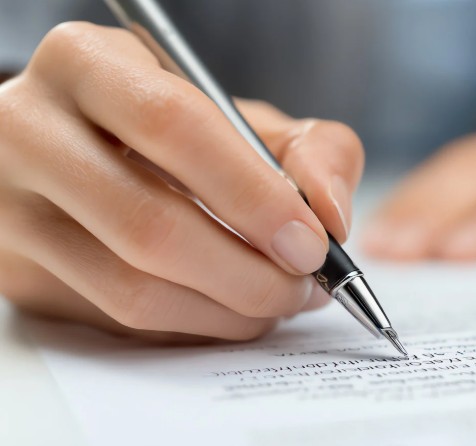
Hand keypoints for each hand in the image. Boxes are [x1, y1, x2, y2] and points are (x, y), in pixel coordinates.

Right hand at [0, 22, 363, 341]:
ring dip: (227, 311)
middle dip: (249, 273)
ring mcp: (13, 211)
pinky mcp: (20, 274)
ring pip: (132, 290)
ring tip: (278, 300)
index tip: (311, 243)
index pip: (174, 126)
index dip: (253, 195)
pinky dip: (195, 327)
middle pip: (150, 226)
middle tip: (303, 286)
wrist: (82, 149)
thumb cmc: (175, 132)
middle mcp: (31, 132)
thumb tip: (331, 219)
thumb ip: (312, 150)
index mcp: (89, 65)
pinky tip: (230, 309)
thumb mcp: (245, 117)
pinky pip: (121, 323)